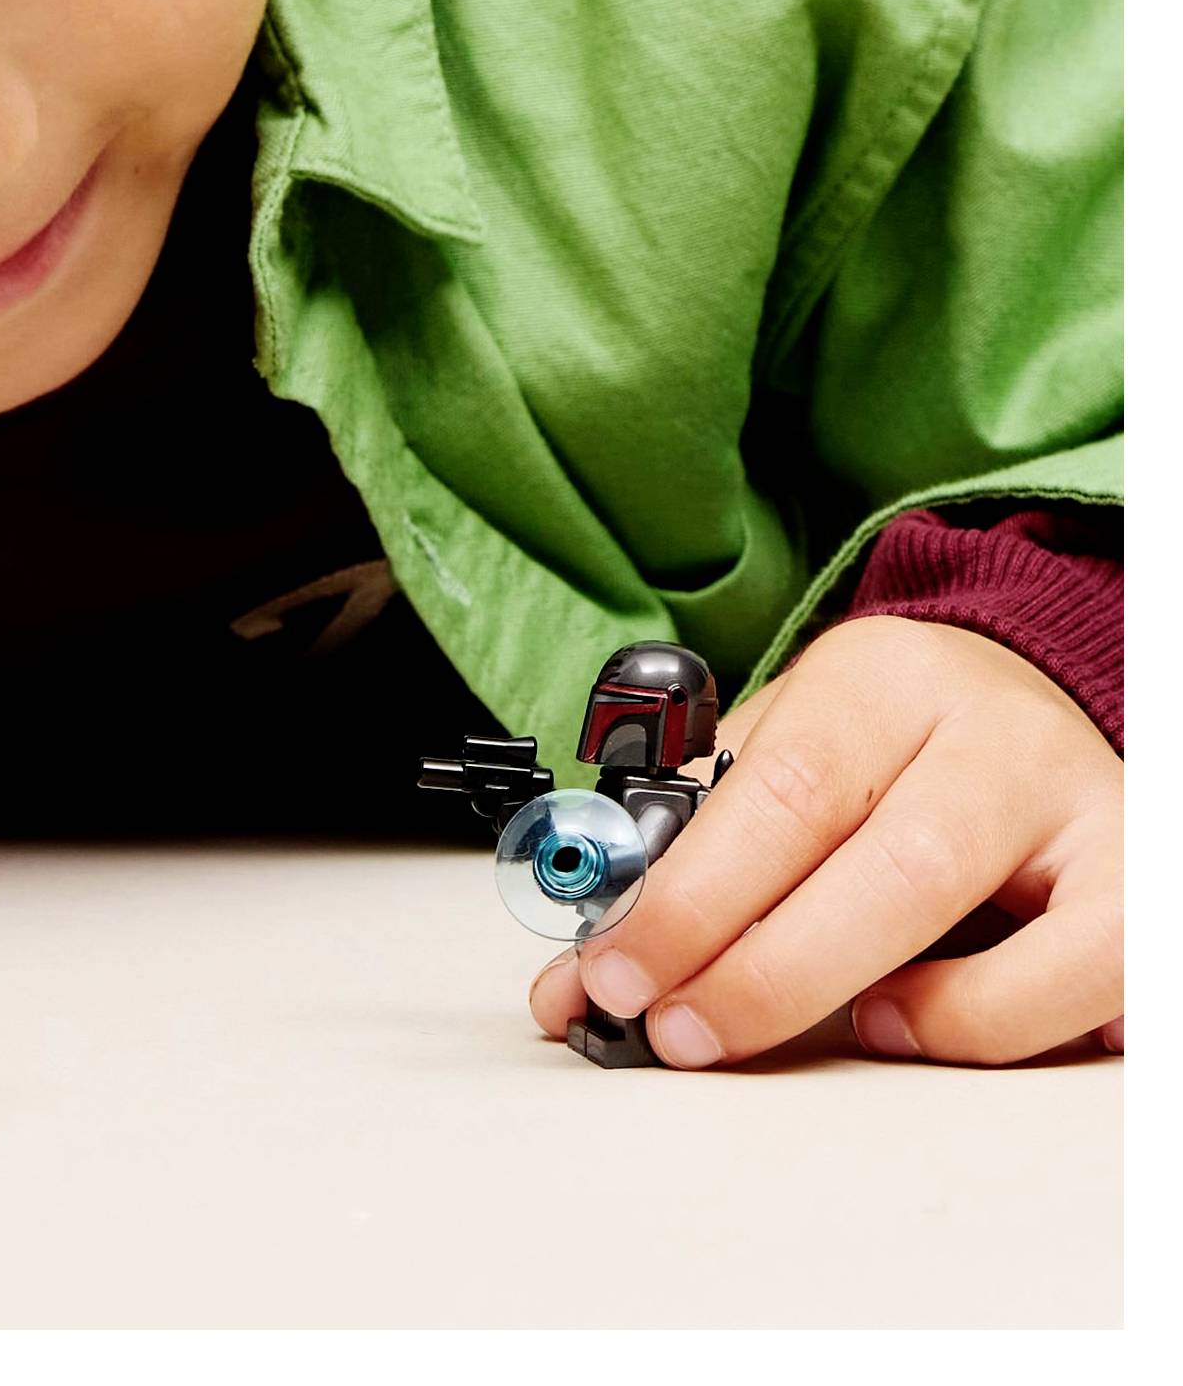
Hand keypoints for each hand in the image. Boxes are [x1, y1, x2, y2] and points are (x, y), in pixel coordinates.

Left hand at [527, 616, 1121, 1065]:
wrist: (1020, 701)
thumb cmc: (881, 742)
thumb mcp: (778, 747)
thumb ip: (687, 844)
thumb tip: (583, 969)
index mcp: (878, 680)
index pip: (780, 791)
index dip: (691, 897)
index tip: (612, 974)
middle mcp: (991, 736)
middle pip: (884, 866)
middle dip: (760, 973)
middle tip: (674, 1031)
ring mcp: (1083, 814)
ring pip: (994, 934)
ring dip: (872, 998)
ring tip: (812, 1025)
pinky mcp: (1141, 893)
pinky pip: (1075, 989)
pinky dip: (980, 1025)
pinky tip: (908, 1022)